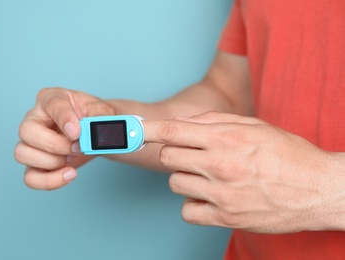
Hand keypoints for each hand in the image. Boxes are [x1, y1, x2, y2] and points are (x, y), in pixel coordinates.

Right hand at [14, 87, 114, 189]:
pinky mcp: (34, 163)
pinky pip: (30, 178)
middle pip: (26, 131)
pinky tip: (69, 174)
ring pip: (22, 154)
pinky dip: (50, 180)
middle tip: (77, 147)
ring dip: (52, 161)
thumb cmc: (92, 117)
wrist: (93, 133)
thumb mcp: (102, 111)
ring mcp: (30, 142)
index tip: (77, 132)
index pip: (51, 103)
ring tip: (71, 158)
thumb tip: (98, 131)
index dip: (64, 119)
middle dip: (55, 144)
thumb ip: (101, 118)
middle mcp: (34, 118)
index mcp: (51, 98)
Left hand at [144, 111, 338, 232]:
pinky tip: (210, 197)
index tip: (132, 131)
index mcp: (226, 137)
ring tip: (210, 176)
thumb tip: (182, 123)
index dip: (147, 130)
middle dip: (174, 153)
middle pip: (167, 157)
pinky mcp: (226, 218)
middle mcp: (220, 164)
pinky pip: (187, 211)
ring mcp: (221, 193)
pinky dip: (194, 204)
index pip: (173, 130)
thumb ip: (214, 121)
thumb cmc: (287, 153)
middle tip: (192, 154)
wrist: (319, 189)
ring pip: (175, 183)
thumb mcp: (254, 125)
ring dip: (186, 178)